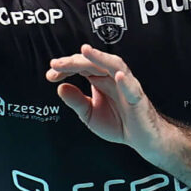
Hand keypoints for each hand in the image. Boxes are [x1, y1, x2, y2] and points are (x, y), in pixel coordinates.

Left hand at [44, 44, 159, 148]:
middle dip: (74, 61)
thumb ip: (76, 101)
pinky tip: (118, 76)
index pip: (81, 66)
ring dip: (100, 58)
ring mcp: (126, 86)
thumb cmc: (118, 123)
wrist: (140, 138)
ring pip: (114, 66)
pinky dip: (126, 81)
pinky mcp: (138, 99)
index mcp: (100, 80)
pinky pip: (133, 88)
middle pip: (93, 63)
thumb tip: (60, 88)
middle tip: (56, 64)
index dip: (65, 68)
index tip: (50, 74)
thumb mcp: (89, 114)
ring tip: (85, 52)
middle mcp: (112, 78)